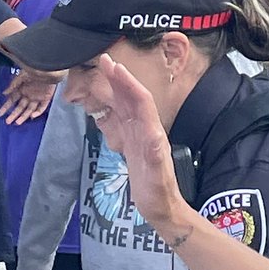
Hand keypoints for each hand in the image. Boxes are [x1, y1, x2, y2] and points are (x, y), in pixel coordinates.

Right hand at [0, 69, 59, 123]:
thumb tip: (4, 93)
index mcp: (22, 88)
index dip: (6, 107)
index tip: (0, 113)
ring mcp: (37, 97)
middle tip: (7, 122)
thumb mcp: (21, 75)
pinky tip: (32, 116)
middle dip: (13, 114)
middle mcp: (28, 94)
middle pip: (20, 107)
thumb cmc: (35, 69)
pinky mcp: (46, 98)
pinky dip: (37, 113)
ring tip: (17, 123)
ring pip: (29, 110)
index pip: (12, 100)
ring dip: (23, 116)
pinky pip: (41, 108)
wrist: (49, 67)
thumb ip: (13, 85)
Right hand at [96, 55, 189, 233]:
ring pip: (126, 106)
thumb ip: (155, 158)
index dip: (129, 84)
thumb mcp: (157, 179)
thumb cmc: (160, 195)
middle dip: (120, 78)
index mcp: (152, 134)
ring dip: (116, 88)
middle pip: (133, 98)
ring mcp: (139, 136)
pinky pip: (121, 119)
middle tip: (104, 60)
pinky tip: (104, 100)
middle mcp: (146, 130)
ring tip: (105, 72)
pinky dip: (113, 106)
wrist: (164, 209)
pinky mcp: (133, 144)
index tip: (115, 68)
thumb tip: (153, 136)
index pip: (141, 102)